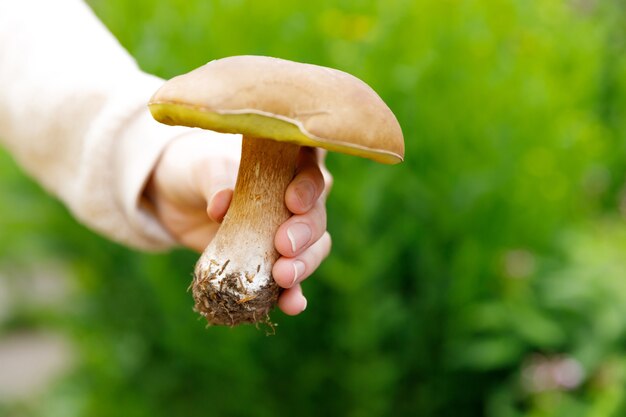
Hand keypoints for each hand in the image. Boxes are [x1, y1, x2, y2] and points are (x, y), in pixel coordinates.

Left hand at [146, 132, 331, 315]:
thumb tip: (221, 206)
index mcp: (288, 162)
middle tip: (284, 245)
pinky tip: (292, 304)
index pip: (310, 168)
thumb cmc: (196, 171)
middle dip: (306, 232)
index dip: (308, 186)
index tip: (292, 202)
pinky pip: (293, 280)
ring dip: (305, 264)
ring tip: (284, 277)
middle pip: (317, 213)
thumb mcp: (203, 170)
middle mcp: (297, 196)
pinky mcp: (276, 261)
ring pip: (315, 247)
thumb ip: (217, 182)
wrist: (176, 202)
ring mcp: (290, 230)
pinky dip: (294, 293)